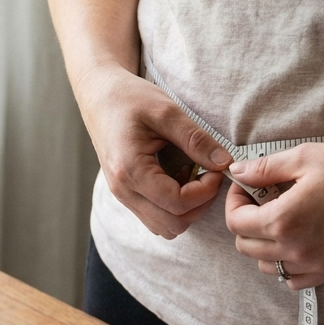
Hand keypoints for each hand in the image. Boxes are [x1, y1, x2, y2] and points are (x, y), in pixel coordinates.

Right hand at [76, 63, 231, 238]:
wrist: (99, 96)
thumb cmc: (128, 99)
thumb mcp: (167, 111)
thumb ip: (196, 139)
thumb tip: (224, 163)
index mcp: (131, 170)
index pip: (178, 203)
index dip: (206, 191)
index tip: (216, 168)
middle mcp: (123, 190)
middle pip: (174, 224)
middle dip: (200, 204)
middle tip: (209, 175)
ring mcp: (123, 196)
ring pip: (165, 227)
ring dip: (187, 209)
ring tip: (193, 177)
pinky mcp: (126, 195)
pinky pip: (155, 218)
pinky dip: (173, 208)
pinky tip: (178, 179)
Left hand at [224, 141, 323, 289]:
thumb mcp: (304, 157)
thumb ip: (264, 169)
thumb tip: (236, 173)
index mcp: (284, 220)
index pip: (236, 224)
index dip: (235, 203)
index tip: (246, 188)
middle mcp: (296, 249)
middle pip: (246, 247)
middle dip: (246, 223)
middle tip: (263, 201)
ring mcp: (315, 264)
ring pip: (267, 266)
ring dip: (263, 245)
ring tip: (281, 220)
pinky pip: (293, 280)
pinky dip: (286, 265)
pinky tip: (297, 242)